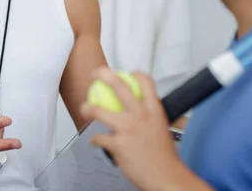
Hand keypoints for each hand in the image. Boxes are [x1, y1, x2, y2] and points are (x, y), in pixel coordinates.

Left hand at [80, 68, 184, 190]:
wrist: (166, 178)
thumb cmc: (165, 158)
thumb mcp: (161, 129)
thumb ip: (149, 118)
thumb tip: (140, 113)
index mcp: (154, 110)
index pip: (146, 82)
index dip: (135, 73)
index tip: (127, 73)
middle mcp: (140, 115)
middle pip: (119, 86)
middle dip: (103, 75)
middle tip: (96, 74)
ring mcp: (128, 129)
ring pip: (99, 111)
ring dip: (87, 108)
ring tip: (84, 107)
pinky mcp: (118, 145)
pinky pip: (99, 138)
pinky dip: (95, 140)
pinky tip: (95, 141)